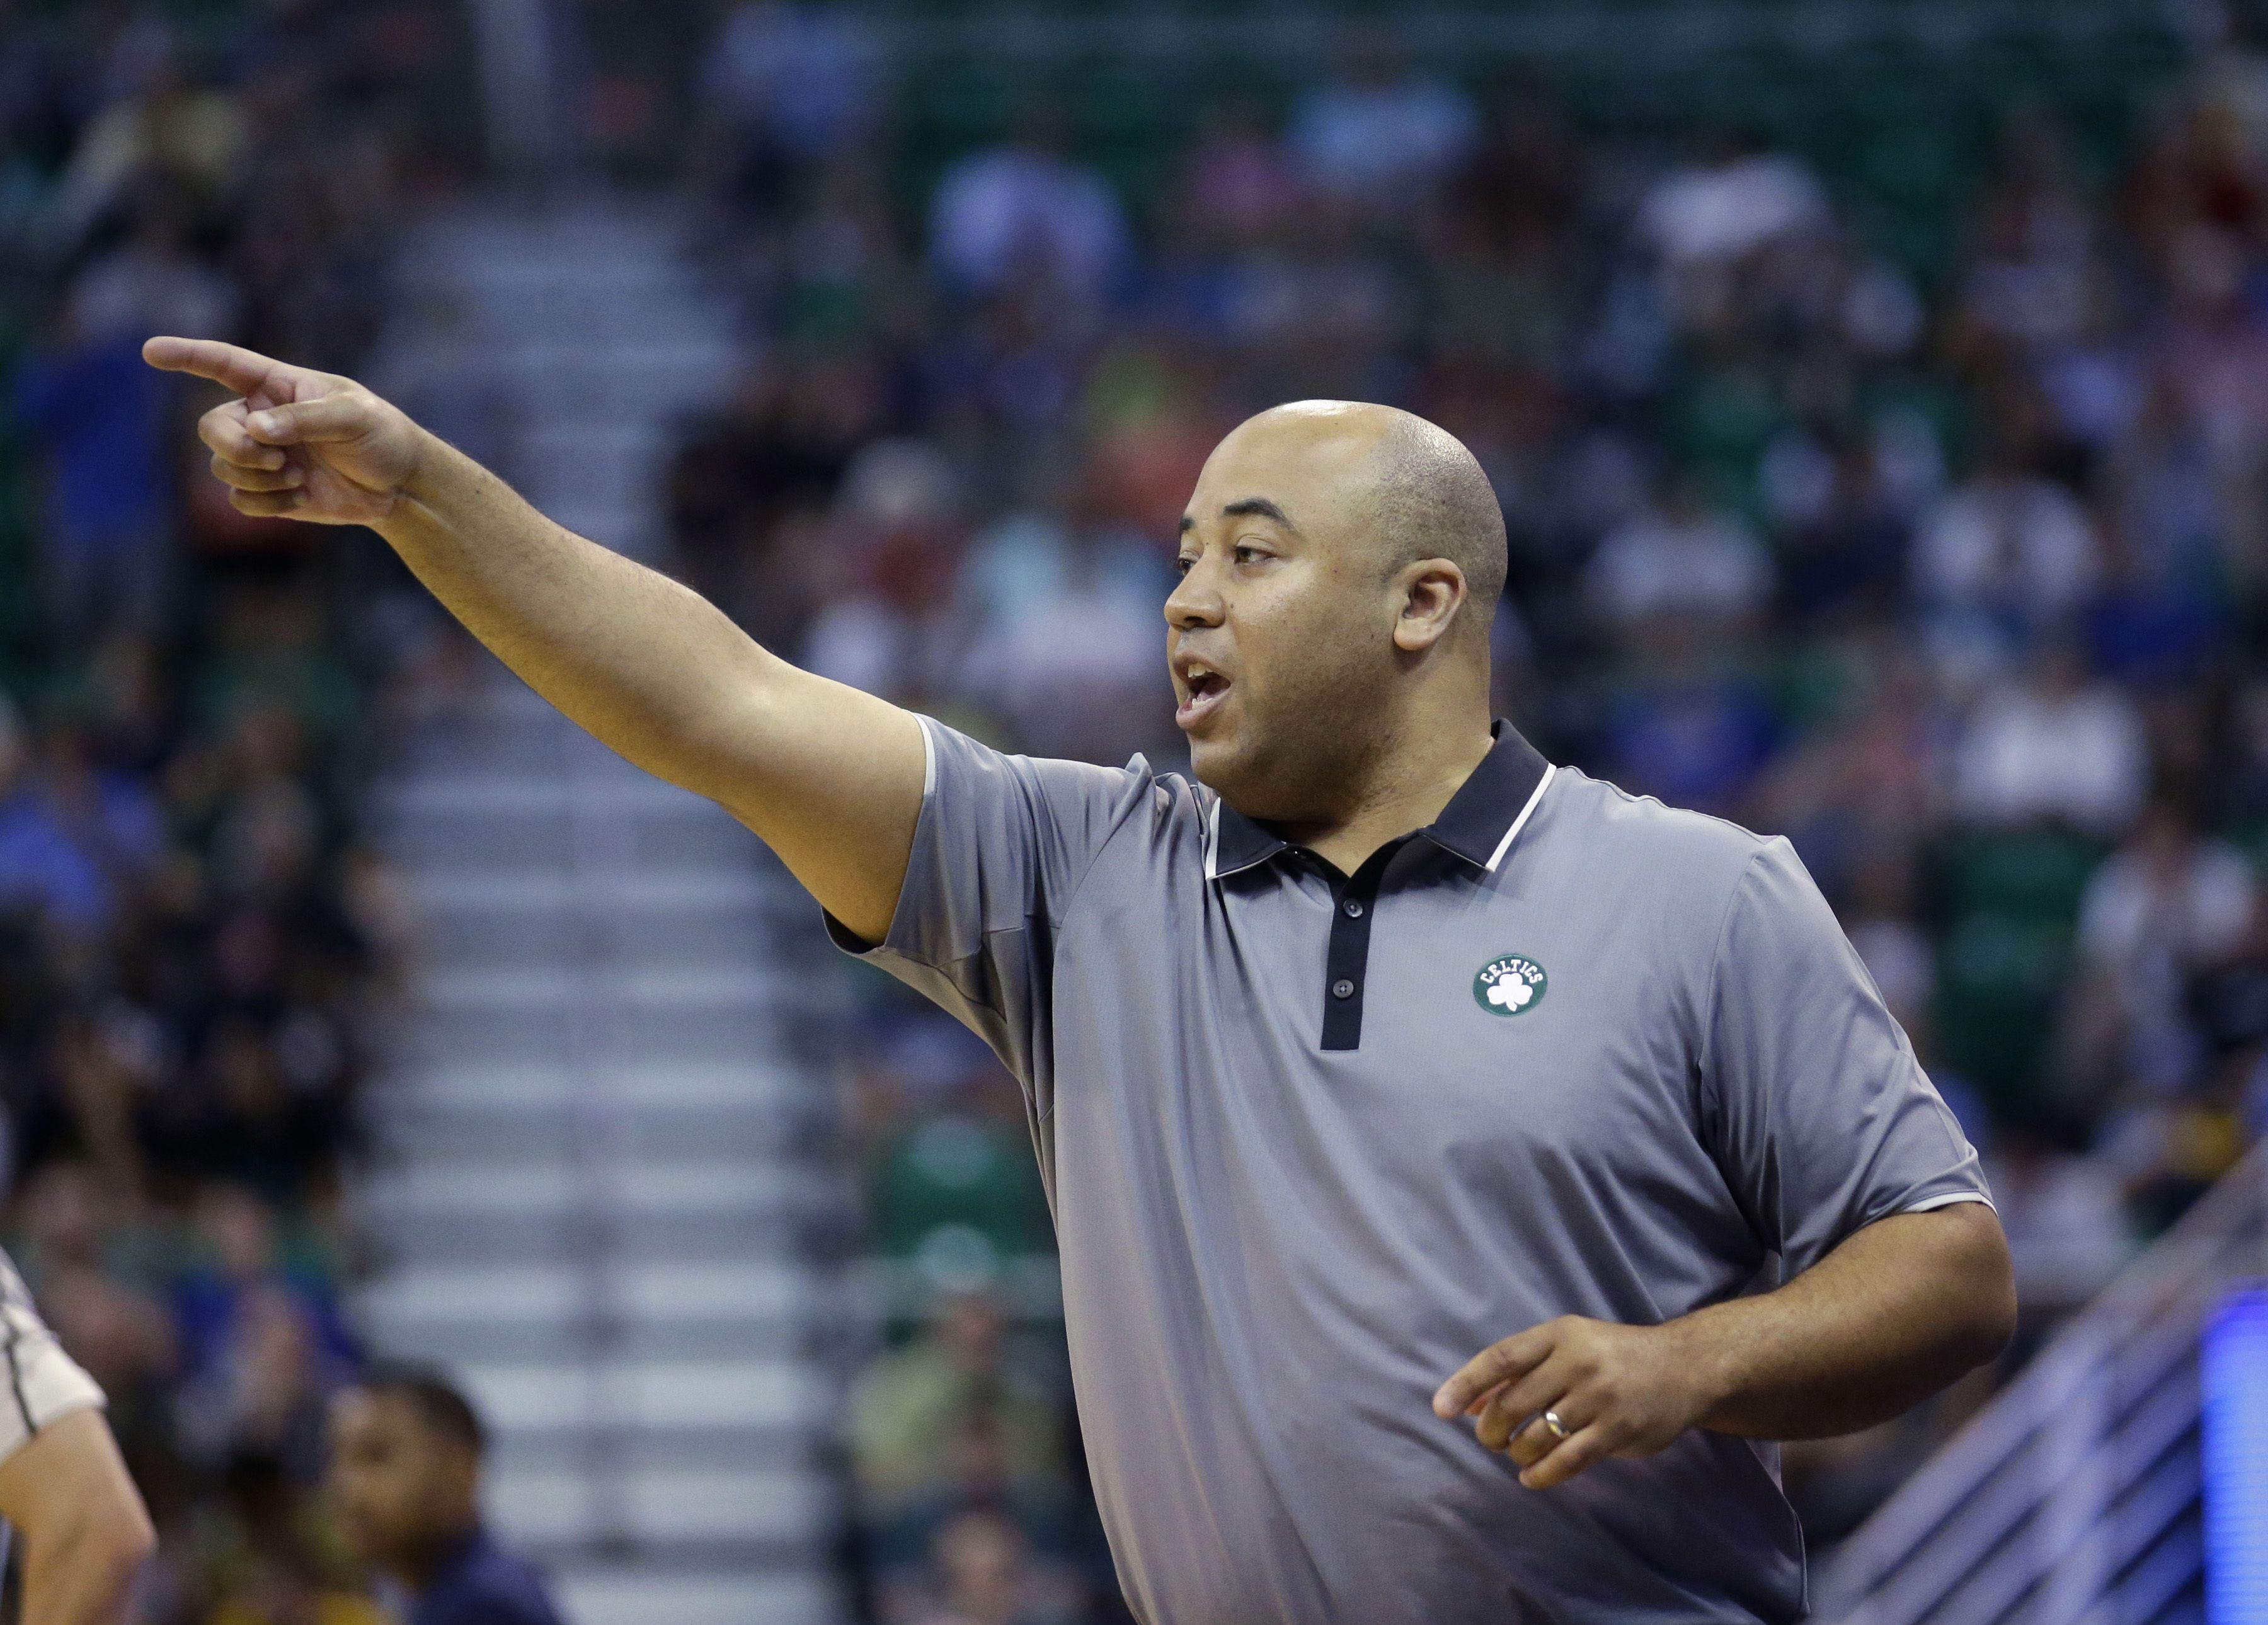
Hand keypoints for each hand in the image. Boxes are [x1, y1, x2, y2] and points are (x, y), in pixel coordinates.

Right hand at [143, 335, 427, 526]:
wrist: (399, 485)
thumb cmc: (381, 436)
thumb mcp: (353, 417)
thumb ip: (304, 419)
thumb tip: (255, 430)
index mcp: (277, 386)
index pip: (223, 363)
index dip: (186, 355)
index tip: (150, 351)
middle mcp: (261, 417)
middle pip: (211, 428)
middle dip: (235, 447)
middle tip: (275, 458)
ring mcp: (262, 455)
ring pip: (223, 467)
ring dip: (258, 477)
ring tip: (298, 476)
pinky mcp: (269, 491)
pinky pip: (240, 499)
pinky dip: (267, 503)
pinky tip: (300, 495)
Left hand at [1430, 1315, 1718, 1488]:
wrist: (1685, 1367)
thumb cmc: (1613, 1356)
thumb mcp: (1569, 1345)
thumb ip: (1522, 1369)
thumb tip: (1471, 1400)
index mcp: (1559, 1334)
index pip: (1500, 1358)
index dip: (1466, 1384)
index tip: (1441, 1408)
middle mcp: (1577, 1362)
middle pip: (1512, 1403)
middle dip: (1491, 1429)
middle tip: (1491, 1438)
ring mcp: (1599, 1397)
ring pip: (1536, 1437)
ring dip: (1517, 1454)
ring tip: (1518, 1455)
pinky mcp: (1618, 1431)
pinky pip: (1567, 1462)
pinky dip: (1541, 1475)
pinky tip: (1532, 1477)